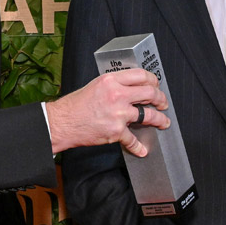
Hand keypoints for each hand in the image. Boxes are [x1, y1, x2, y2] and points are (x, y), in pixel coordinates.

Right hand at [46, 68, 170, 156]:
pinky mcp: (116, 131)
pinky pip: (132, 139)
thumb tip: (132, 88)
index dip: (153, 80)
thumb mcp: (96, 85)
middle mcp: (117, 95)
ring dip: (159, 120)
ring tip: (163, 122)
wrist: (62, 123)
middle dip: (160, 99)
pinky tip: (142, 149)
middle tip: (163, 103)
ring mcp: (118, 113)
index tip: (156, 85)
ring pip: (148, 115)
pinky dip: (138, 146)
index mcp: (111, 80)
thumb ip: (115, 85)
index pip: (141, 75)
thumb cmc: (76, 105)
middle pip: (149, 93)